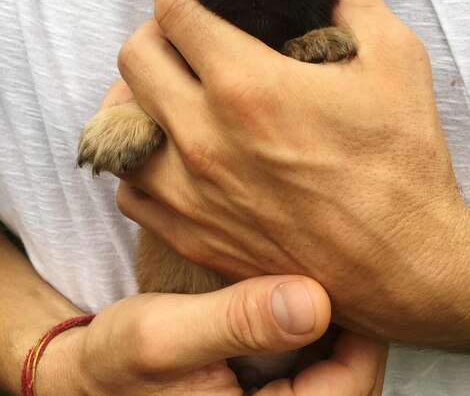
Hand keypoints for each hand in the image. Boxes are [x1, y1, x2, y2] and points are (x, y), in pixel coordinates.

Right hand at [36, 275, 335, 395]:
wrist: (88, 378)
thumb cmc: (117, 362)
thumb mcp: (164, 335)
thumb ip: (235, 320)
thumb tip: (312, 302)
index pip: (352, 384)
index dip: (363, 328)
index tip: (350, 273)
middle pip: (351, 378)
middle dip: (351, 324)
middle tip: (338, 267)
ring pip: (334, 371)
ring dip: (333, 325)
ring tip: (320, 276)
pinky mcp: (262, 392)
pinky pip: (308, 366)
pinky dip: (310, 329)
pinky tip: (295, 295)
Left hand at [116, 0, 469, 347]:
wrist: (404, 266)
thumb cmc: (402, 165)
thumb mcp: (393, 60)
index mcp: (248, 86)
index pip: (176, 10)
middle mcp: (204, 138)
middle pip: (134, 57)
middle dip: (153, 28)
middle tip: (182, 29)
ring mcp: (190, 192)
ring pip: (120, 123)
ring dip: (140, 94)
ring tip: (174, 88)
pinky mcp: (191, 233)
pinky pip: (130, 188)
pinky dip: (142, 159)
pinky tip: (173, 150)